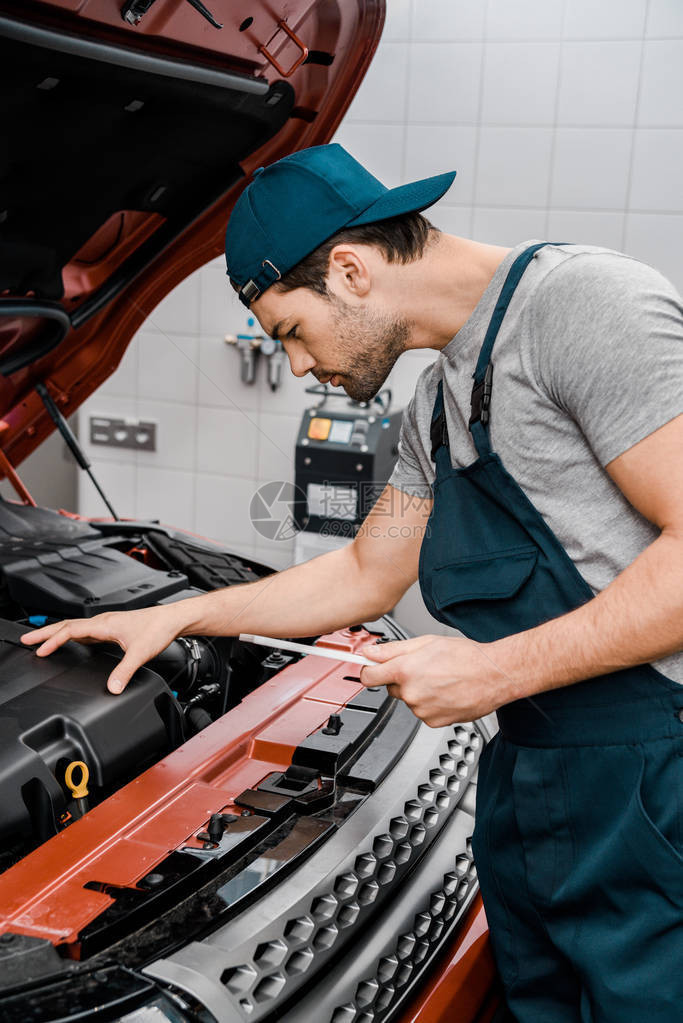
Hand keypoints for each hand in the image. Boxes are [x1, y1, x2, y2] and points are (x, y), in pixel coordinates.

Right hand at [20, 606, 186, 694]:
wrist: (173, 619)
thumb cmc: (158, 629)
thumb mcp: (140, 653)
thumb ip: (124, 671)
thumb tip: (111, 688)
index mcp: (104, 624)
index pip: (70, 631)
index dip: (53, 640)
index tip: (40, 650)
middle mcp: (103, 622)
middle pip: (67, 625)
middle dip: (45, 633)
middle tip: (26, 639)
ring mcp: (108, 624)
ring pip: (75, 627)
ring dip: (57, 634)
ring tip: (42, 641)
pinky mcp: (114, 629)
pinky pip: (86, 631)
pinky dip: (72, 636)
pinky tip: (72, 643)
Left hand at [359, 634, 515, 726]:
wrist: (495, 675)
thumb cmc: (467, 656)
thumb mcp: (426, 642)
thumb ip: (393, 649)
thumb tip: (371, 652)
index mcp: (405, 670)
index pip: (368, 676)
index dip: (368, 671)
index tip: (370, 669)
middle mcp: (411, 693)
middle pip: (392, 688)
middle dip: (402, 679)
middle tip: (424, 668)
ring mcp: (422, 710)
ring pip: (410, 700)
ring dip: (419, 691)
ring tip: (441, 679)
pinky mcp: (434, 722)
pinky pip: (424, 712)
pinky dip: (431, 704)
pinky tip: (446, 692)